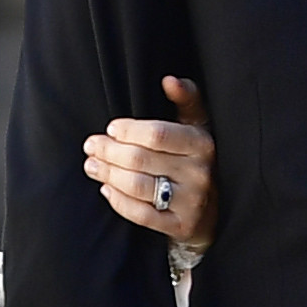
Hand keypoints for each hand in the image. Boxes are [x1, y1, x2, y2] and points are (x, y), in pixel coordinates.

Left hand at [83, 78, 217, 246]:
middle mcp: (199, 173)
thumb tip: (169, 80)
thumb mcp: (198, 126)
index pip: (157, 135)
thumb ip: (187, 100)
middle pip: (140, 160)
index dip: (128, 131)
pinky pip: (140, 214)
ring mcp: (191, 202)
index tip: (111, 129)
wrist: (215, 210)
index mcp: (202, 143)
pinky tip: (106, 189)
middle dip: (108, 152)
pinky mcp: (180, 226)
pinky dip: (118, 200)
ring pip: (137, 186)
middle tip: (91, 146)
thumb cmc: (196, 159)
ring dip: (107, 174)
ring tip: (92, 166)